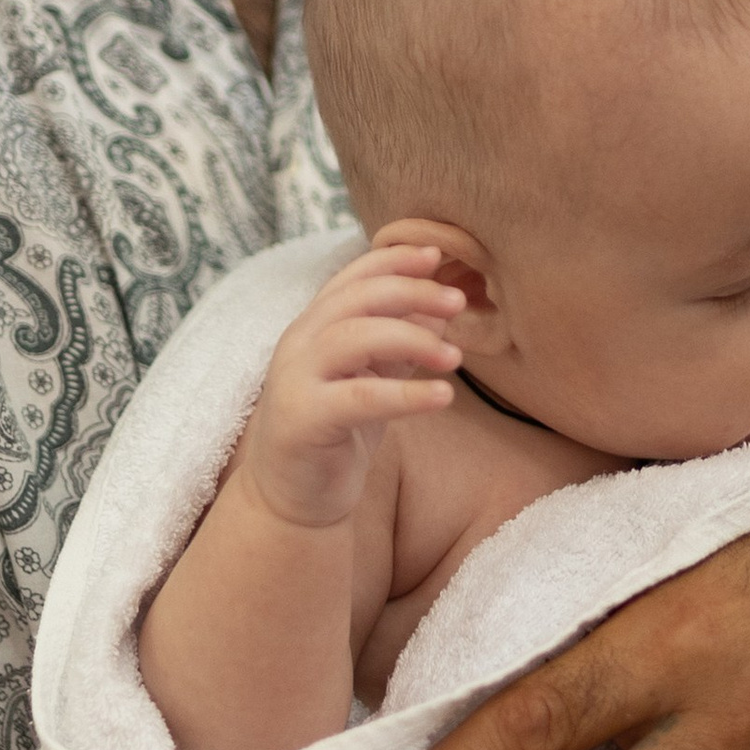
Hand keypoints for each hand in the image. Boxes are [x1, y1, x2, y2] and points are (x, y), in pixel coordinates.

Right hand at [239, 241, 463, 527]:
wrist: (292, 497)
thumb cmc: (336, 430)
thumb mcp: (372, 376)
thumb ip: (398, 341)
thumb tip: (442, 307)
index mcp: (315, 326)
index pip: (353, 277)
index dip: (394, 260)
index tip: (437, 253)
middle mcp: (299, 344)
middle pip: (356, 299)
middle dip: (411, 292)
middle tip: (458, 300)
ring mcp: (296, 380)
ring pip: (355, 339)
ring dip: (412, 338)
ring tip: (455, 357)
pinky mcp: (304, 420)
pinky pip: (360, 398)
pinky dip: (406, 394)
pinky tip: (443, 396)